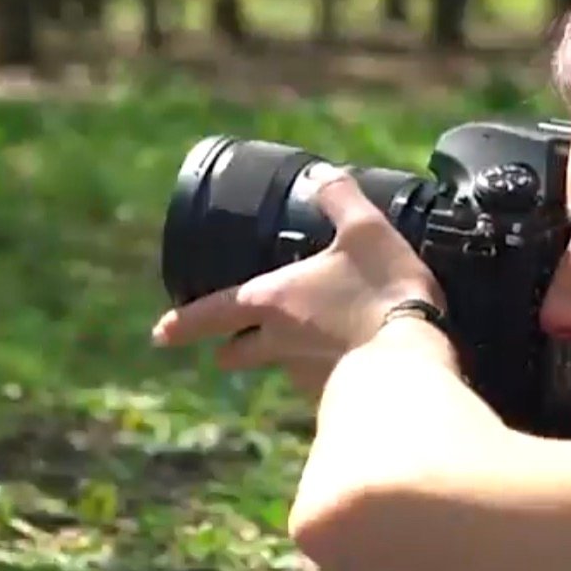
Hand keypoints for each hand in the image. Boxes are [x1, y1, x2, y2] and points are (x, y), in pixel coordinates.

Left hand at [149, 166, 446, 396]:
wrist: (411, 365)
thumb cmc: (382, 291)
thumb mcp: (365, 230)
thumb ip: (341, 199)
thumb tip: (325, 175)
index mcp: (272, 301)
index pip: (213, 313)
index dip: (183, 323)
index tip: (159, 334)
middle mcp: (279, 343)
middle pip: (238, 353)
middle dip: (230, 351)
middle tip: (224, 350)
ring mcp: (306, 375)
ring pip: (280, 367)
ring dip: (283, 359)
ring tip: (302, 345)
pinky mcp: (337, 395)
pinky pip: (320, 383)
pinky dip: (324, 372)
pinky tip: (345, 362)